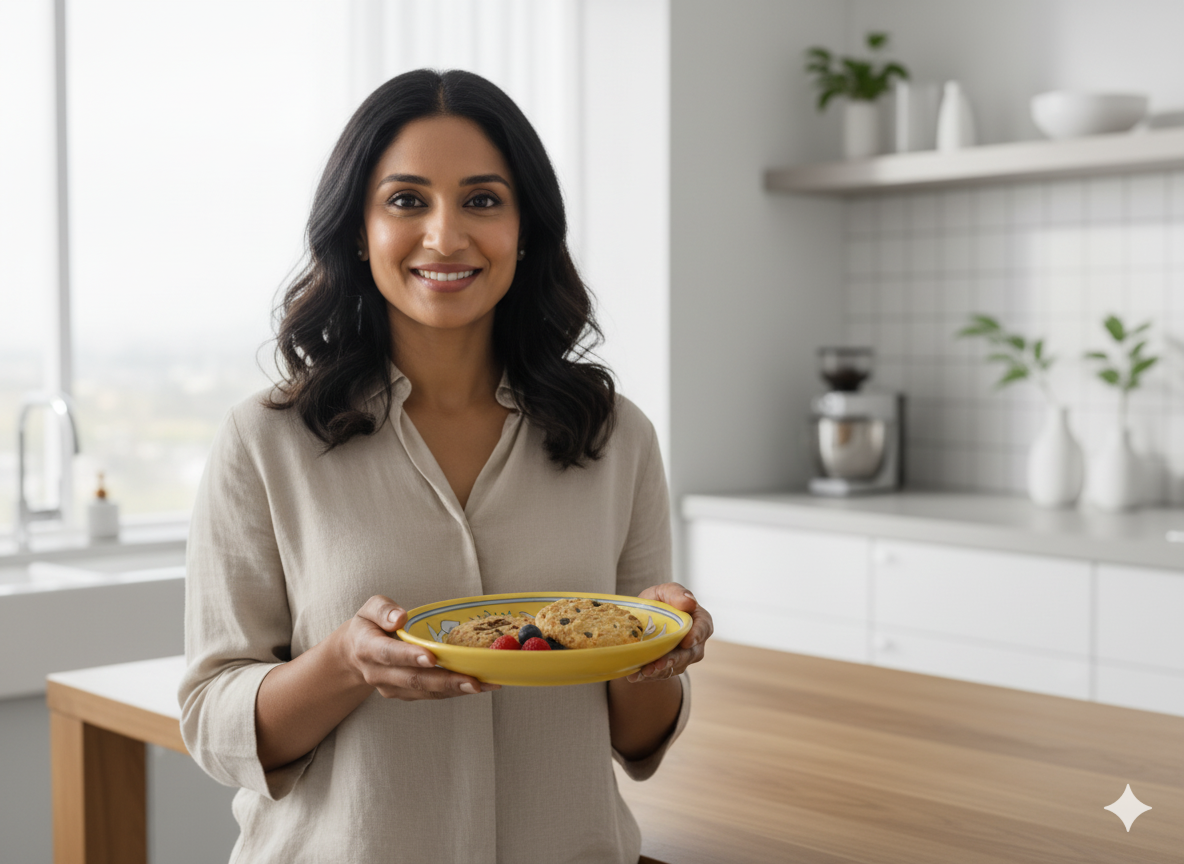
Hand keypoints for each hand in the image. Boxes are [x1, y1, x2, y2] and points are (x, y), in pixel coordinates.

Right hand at [340, 595, 499, 699]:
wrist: (354, 653)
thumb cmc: (369, 625)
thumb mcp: (369, 609)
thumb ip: (383, 610)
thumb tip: (400, 617)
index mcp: (367, 648)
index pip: (388, 653)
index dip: (409, 656)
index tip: (431, 658)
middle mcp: (377, 673)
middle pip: (412, 679)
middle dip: (444, 681)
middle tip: (473, 681)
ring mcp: (391, 687)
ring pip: (425, 691)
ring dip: (455, 690)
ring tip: (485, 685)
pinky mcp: (404, 694)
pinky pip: (430, 695)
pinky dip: (454, 692)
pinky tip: (478, 686)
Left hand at [625, 582, 711, 682]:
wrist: (642, 618)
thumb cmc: (658, 601)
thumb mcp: (664, 592)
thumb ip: (676, 593)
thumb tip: (690, 602)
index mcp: (699, 620)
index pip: (704, 628)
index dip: (697, 636)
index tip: (686, 642)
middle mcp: (695, 642)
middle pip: (690, 654)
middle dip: (674, 660)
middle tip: (659, 663)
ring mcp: (683, 657)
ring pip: (675, 667)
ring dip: (660, 671)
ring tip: (644, 671)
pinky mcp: (669, 668)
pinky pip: (661, 674)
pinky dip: (647, 676)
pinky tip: (635, 676)